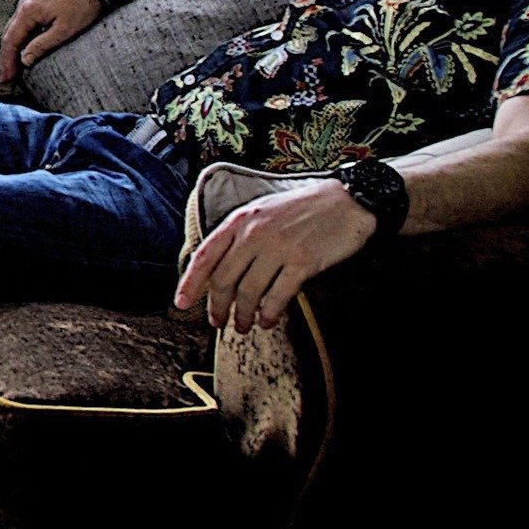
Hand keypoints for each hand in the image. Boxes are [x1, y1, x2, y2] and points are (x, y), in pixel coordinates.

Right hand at [0, 0, 106, 80]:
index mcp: (28, 10)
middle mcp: (24, 3)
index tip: (6, 79)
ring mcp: (30, 0)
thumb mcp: (64, 30)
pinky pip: (23, 21)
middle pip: (9, 34)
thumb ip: (41, 45)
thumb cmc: (82, 5)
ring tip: (14, 65)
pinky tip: (24, 45)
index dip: (7, 61)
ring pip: (15, 27)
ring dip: (13, 47)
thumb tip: (24, 60)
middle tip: (7, 77)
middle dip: (7, 57)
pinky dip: (21, 36)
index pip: (11, 40)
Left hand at [173, 178, 378, 332]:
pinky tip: (267, 321)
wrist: (346, 201)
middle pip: (224, 279)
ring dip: (243, 315)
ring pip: (248, 292)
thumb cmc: (302, 209)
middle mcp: (254, 234)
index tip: (181, 303)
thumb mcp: (261, 212)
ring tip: (243, 326)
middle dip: (217, 306)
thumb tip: (219, 269)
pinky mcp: (302, 262)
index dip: (190, 283)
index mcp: (239, 220)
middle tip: (217, 322)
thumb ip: (240, 236)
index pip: (205, 256)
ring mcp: (278, 248)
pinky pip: (277, 296)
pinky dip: (269, 313)